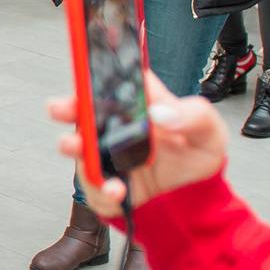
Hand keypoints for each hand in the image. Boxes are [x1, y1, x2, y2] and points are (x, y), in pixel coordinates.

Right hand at [50, 72, 225, 216]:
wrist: (193, 196)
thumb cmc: (197, 154)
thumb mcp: (210, 130)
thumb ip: (194, 116)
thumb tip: (162, 113)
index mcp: (139, 103)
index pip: (114, 79)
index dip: (96, 73)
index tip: (87, 74)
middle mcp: (116, 125)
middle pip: (83, 110)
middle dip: (65, 107)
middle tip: (60, 109)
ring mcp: (106, 154)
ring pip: (80, 150)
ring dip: (80, 155)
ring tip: (94, 165)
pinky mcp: (104, 182)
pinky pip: (93, 187)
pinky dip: (102, 191)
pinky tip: (118, 192)